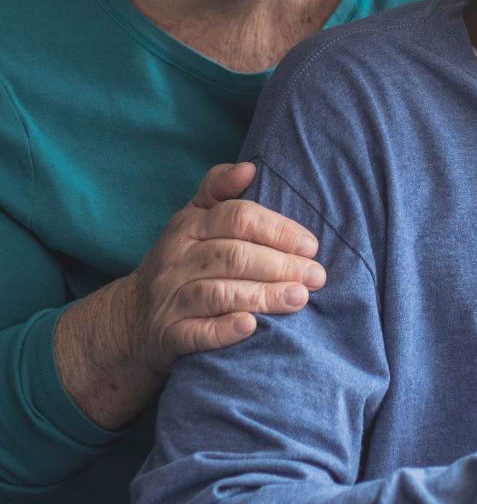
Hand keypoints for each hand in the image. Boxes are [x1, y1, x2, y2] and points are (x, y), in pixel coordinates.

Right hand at [126, 161, 325, 373]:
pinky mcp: (167, 335)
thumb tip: (249, 167)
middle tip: (316, 277)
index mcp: (189, 225)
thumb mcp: (192, 219)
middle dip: (280, 265)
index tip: (311, 245)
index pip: (237, 218)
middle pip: (233, 256)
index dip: (278, 230)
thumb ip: (219, 189)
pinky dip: (223, 330)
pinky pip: (195, 333)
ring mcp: (170, 298)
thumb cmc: (181, 260)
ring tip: (299, 298)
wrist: (134, 318)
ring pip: (218, 293)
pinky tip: (251, 326)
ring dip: (262, 295)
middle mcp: (177, 258)